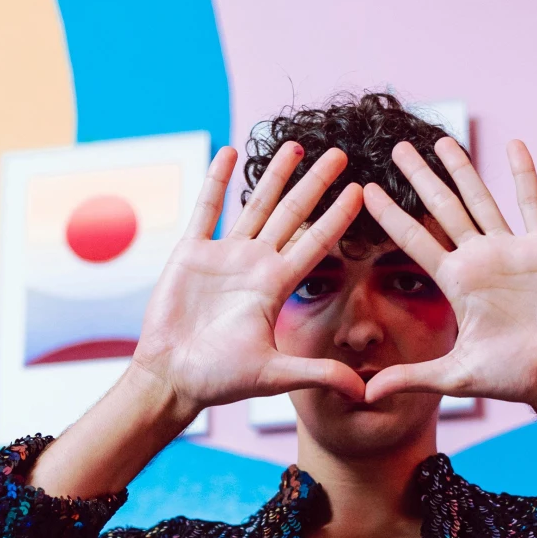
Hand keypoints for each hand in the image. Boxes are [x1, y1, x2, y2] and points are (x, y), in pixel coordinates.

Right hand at [133, 142, 367, 415]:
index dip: (338, 218)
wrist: (172, 378)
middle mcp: (255, 266)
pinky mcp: (191, 252)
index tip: (360, 192)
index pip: (316, 244)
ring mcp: (224, 256)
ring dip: (274, 175)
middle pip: (292, 215)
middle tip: (340, 155)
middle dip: (315, 184)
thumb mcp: (275, 376)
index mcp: (275, 288)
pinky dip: (217, 180)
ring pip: (255, 205)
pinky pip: (207, 209)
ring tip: (295, 145)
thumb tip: (364, 391)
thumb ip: (318, 373)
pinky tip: (230, 152)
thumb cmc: (220, 380)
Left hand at [358, 139, 536, 412]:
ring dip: (463, 169)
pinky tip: (514, 144)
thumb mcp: (454, 377)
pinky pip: (531, 204)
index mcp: (456, 282)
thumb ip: (411, 378)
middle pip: (443, 209)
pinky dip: (524, 175)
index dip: (391, 216)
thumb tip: (366, 394)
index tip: (366, 190)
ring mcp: (511, 250)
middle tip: (398, 149)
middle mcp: (479, 260)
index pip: (415, 241)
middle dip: (420, 179)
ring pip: (481, 199)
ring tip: (443, 141)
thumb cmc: (511, 377)